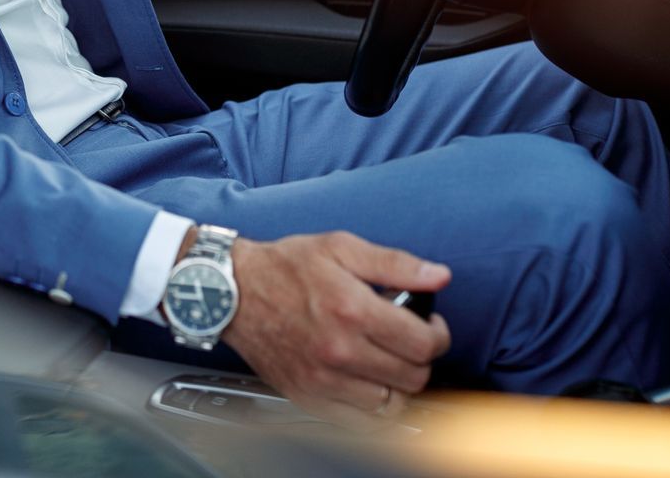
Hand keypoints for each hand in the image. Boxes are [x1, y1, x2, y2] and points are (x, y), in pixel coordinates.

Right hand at [218, 231, 450, 426]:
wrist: (230, 292)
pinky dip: (373, 408)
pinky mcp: (308, 397)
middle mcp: (339, 349)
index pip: (423, 342)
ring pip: (391, 404)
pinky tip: (369, 383)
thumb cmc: (283, 268)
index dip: (438, 335)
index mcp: (352, 309)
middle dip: (421, 359)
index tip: (431, 327)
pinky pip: (360, 421)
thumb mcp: (340, 247)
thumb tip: (438, 276)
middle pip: (413, 377)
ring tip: (389, 362)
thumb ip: (395, 263)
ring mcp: (322, 379)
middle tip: (410, 342)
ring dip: (399, 385)